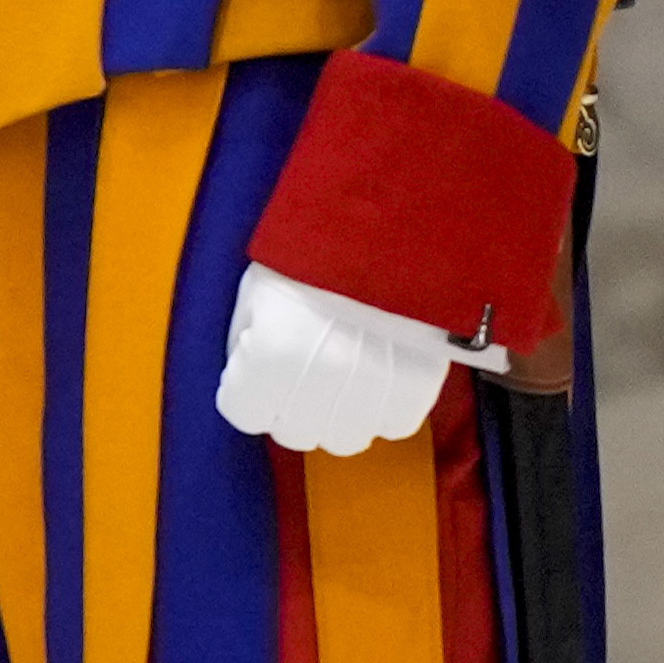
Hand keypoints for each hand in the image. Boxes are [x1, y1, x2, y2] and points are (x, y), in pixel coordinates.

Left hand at [210, 262, 478, 457]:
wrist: (387, 225)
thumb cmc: (310, 256)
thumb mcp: (256, 294)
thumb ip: (245, 347)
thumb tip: (250, 383)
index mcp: (273, 353)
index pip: (243, 413)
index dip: (247, 393)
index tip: (257, 375)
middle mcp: (322, 377)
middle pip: (294, 433)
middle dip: (289, 408)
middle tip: (300, 375)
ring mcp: (374, 384)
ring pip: (345, 438)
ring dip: (337, 416)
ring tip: (342, 378)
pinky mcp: (420, 381)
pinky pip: (396, 424)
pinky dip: (384, 410)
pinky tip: (378, 378)